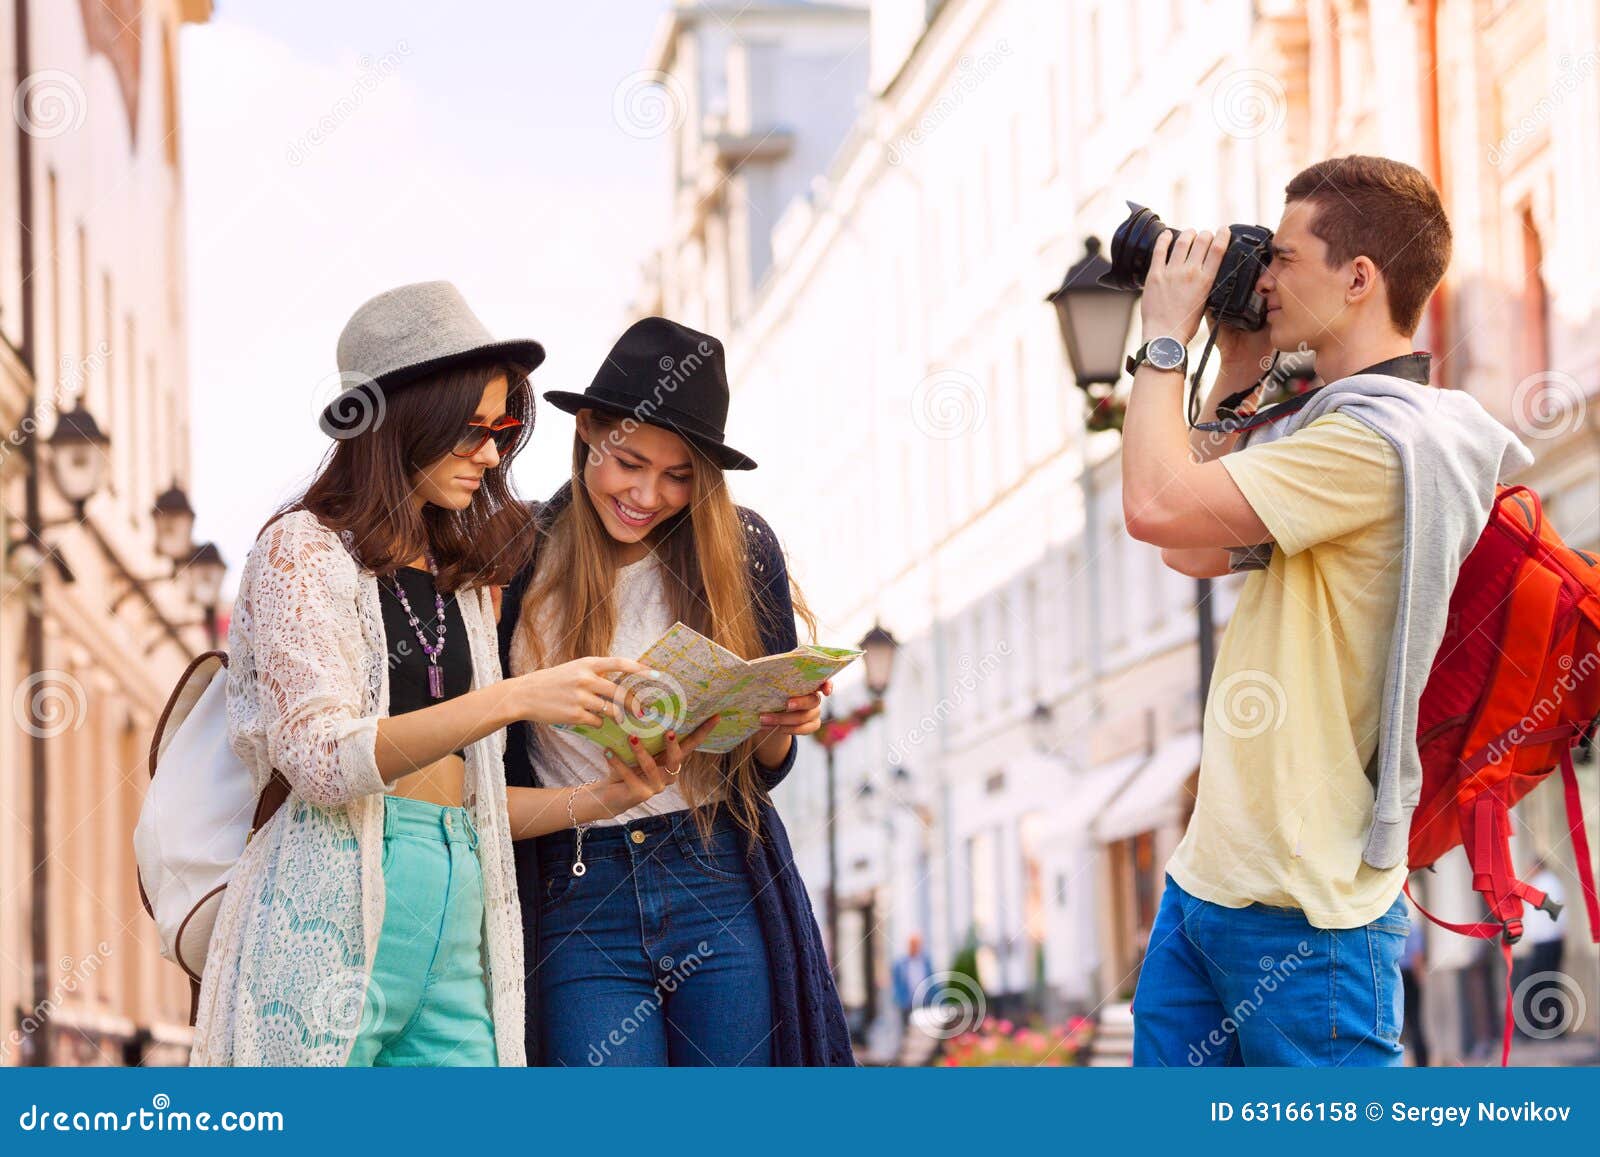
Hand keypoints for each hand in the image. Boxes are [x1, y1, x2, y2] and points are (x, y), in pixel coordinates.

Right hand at [513, 656, 650, 726]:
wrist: (525, 694)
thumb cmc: (554, 681)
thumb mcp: (575, 669)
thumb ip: (597, 673)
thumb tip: (624, 683)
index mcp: (587, 663)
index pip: (619, 663)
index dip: (639, 669)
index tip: (656, 674)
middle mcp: (585, 679)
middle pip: (620, 692)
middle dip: (634, 704)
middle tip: (643, 712)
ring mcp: (580, 697)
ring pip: (610, 710)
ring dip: (614, 715)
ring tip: (611, 716)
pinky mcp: (574, 715)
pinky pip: (597, 722)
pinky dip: (598, 723)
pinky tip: (589, 719)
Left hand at [592, 713, 719, 813]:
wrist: (609, 794)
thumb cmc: (626, 765)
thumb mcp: (636, 748)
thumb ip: (643, 732)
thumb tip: (639, 698)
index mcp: (670, 761)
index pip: (691, 745)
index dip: (704, 732)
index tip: (716, 716)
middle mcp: (668, 775)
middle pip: (677, 759)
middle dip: (673, 745)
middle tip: (669, 732)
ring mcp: (655, 787)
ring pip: (650, 767)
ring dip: (640, 751)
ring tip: (630, 737)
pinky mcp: (639, 795)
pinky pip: (629, 776)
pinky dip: (617, 762)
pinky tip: (607, 751)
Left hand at [757, 678, 832, 739]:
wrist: (771, 715)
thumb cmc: (772, 694)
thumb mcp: (772, 687)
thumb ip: (774, 682)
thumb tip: (758, 674)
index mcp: (808, 684)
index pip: (823, 681)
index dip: (827, 685)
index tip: (825, 692)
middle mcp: (814, 698)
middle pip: (813, 701)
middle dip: (800, 703)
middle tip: (786, 704)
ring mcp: (814, 712)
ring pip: (804, 717)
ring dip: (782, 719)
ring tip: (764, 719)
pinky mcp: (812, 725)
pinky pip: (804, 729)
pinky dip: (788, 729)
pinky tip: (774, 728)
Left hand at [1140, 226, 1227, 346]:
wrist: (1165, 336)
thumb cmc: (1185, 325)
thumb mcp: (1205, 302)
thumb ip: (1206, 285)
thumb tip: (1207, 271)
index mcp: (1206, 280)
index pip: (1218, 249)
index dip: (1223, 235)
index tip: (1223, 230)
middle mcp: (1190, 273)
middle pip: (1202, 241)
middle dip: (1205, 234)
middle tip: (1205, 235)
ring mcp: (1172, 272)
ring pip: (1182, 242)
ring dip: (1188, 234)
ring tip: (1190, 233)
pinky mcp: (1155, 275)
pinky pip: (1160, 250)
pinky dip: (1164, 239)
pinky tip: (1167, 234)